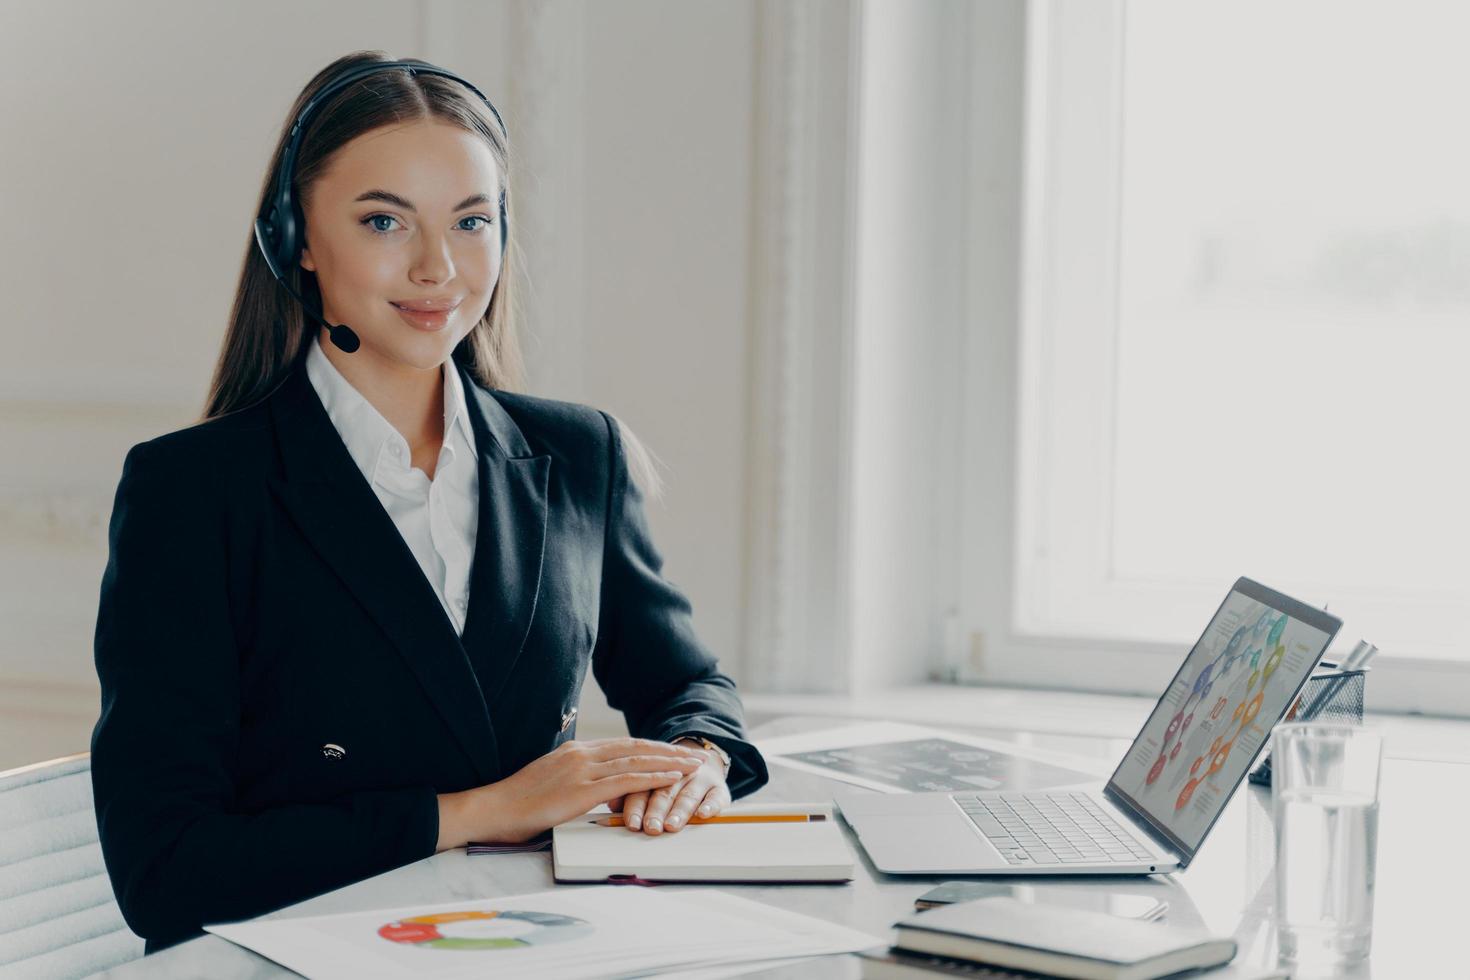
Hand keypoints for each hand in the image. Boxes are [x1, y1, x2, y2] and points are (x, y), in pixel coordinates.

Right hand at [462, 738, 703, 844]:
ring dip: (669, 763)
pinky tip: (671, 779)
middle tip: (693, 754)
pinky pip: (627, 780)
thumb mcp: (552, 782)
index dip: (651, 747)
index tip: (672, 750)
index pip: (623, 745)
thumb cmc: (518, 803)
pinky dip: (653, 777)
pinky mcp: (582, 789)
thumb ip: (578, 780)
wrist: (494, 809)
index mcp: (575, 751)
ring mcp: (583, 770)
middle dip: (667, 751)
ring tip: (692, 765)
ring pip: (636, 761)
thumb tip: (599, 789)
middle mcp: (582, 754)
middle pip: (636, 748)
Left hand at [609, 744, 729, 834]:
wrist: (699, 757)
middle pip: (664, 793)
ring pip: (688, 795)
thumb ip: (628, 794)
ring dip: (679, 810)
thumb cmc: (666, 779)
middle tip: (651, 827)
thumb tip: (611, 803)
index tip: (632, 824)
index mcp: (653, 772)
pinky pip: (716, 797)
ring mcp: (699, 780)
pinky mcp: (718, 788)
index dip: (636, 807)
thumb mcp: (647, 783)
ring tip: (672, 824)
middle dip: (657, 811)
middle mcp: (676, 775)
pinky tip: (704, 814)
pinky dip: (710, 806)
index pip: (642, 789)